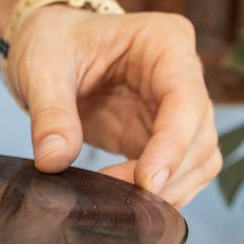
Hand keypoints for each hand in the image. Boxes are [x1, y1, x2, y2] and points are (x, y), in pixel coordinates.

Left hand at [4, 5, 219, 207]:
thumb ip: (50, 113)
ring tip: (118, 202)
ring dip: (168, 190)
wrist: (48, 47)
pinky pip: (178, 173)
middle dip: (167, 174)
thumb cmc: (54, 41)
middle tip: (119, 198)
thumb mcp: (43, 68)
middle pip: (200, 136)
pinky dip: (159, 194)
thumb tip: (54, 160)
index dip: (172, 146)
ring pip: (199, 160)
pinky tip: (124, 201)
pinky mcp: (161, 137)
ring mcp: (176, 109)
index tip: (146, 182)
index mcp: (165, 42)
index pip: (186, 100)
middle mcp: (183, 74)